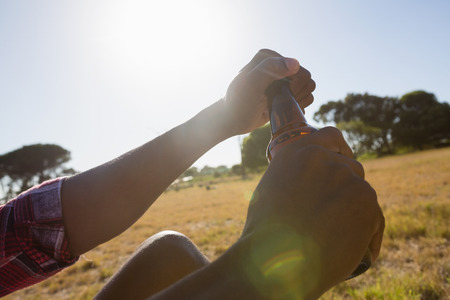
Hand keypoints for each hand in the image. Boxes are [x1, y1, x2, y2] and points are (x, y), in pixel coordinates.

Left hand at [221, 49, 315, 135]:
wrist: (231, 120)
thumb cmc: (239, 102)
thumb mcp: (251, 84)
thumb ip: (270, 69)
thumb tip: (295, 63)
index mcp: (269, 56)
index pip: (297, 69)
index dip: (292, 85)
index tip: (274, 95)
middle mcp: (277, 65)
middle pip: (306, 78)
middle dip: (295, 93)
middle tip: (277, 101)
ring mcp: (282, 79)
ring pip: (309, 88)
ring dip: (297, 100)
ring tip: (278, 105)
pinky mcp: (286, 93)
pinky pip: (306, 97)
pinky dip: (299, 106)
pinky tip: (282, 110)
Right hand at [232, 127, 384, 298]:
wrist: (272, 260)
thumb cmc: (264, 234)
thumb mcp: (270, 192)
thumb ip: (294, 178)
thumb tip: (312, 186)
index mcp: (297, 152)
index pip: (331, 136)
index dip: (341, 150)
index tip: (344, 163)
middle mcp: (323, 157)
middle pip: (351, 168)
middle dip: (348, 189)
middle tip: (339, 215)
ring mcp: (346, 177)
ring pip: (364, 194)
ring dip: (359, 213)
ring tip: (346, 238)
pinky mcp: (365, 201)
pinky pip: (376, 219)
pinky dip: (369, 235)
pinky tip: (361, 252)